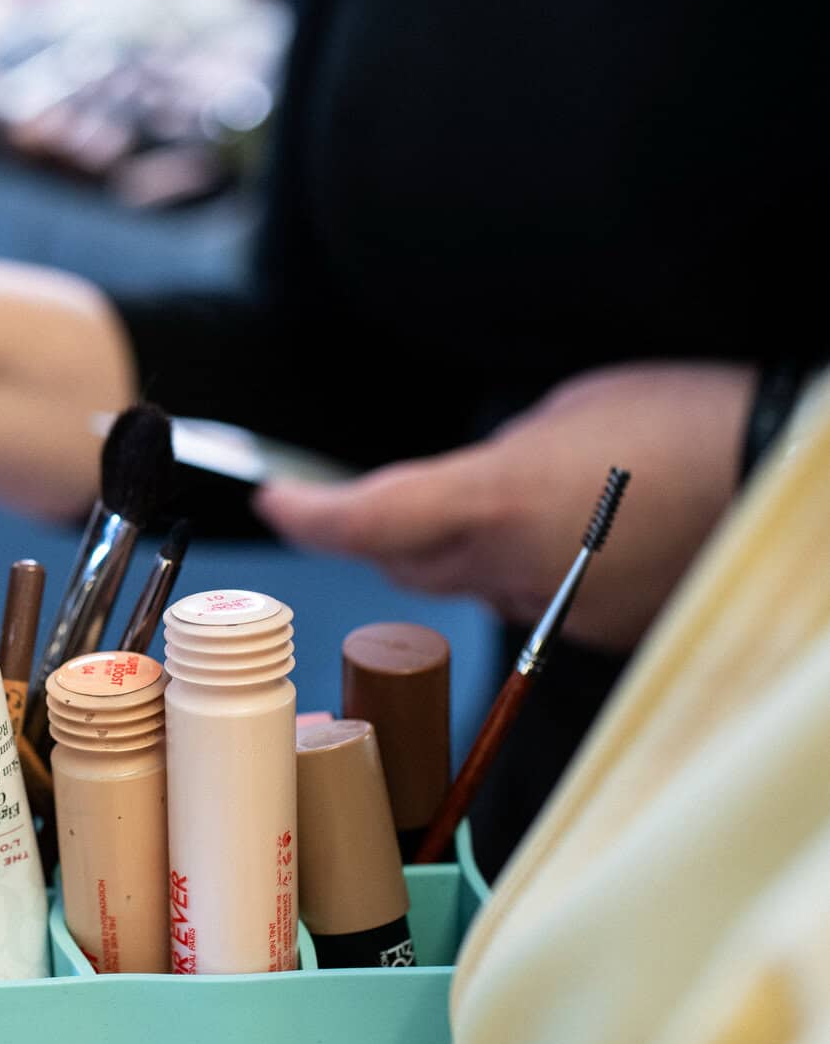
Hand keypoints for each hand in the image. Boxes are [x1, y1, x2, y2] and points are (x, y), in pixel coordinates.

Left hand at [258, 362, 754, 651]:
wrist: (770, 475)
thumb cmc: (678, 420)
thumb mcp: (560, 411)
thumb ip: (492, 461)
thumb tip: (469, 487)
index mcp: (493, 501)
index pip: (370, 520)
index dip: (310, 517)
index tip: (273, 502)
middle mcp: (512, 568)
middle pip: (406, 568)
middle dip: (376, 537)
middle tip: (352, 504)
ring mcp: (555, 610)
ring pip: (471, 588)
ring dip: (464, 554)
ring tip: (511, 501)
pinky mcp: (593, 632)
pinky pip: (534, 605)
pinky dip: (531, 574)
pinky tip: (572, 534)